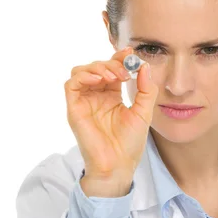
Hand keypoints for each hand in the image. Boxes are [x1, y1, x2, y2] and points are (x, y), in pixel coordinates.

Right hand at [64, 47, 158, 179]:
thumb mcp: (144, 112)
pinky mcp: (74, 108)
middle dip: (111, 63)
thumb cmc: (130, 143)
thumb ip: (146, 90)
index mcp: (112, 95)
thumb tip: (144, 66)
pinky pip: (71, 84)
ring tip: (113, 75)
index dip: (119, 58)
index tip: (130, 52)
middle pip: (97, 67)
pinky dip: (84, 76)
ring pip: (82, 71)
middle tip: (124, 71)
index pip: (112, 69)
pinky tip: (99, 80)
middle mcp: (96, 96)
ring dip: (97, 67)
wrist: (119, 165)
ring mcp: (84, 101)